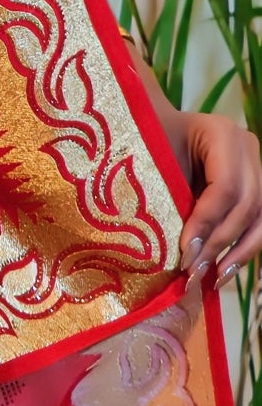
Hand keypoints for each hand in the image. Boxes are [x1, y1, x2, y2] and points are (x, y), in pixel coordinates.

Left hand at [175, 109, 261, 291]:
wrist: (162, 127)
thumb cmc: (154, 137)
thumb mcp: (159, 155)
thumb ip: (173, 193)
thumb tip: (183, 250)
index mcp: (223, 133)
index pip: (224, 186)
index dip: (207, 222)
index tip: (185, 251)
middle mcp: (248, 149)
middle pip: (246, 205)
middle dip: (220, 243)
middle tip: (194, 271)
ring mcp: (257, 168)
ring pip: (260, 219)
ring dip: (238, 253)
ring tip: (214, 278)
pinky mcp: (257, 188)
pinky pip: (258, 224)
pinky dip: (243, 250)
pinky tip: (224, 270)